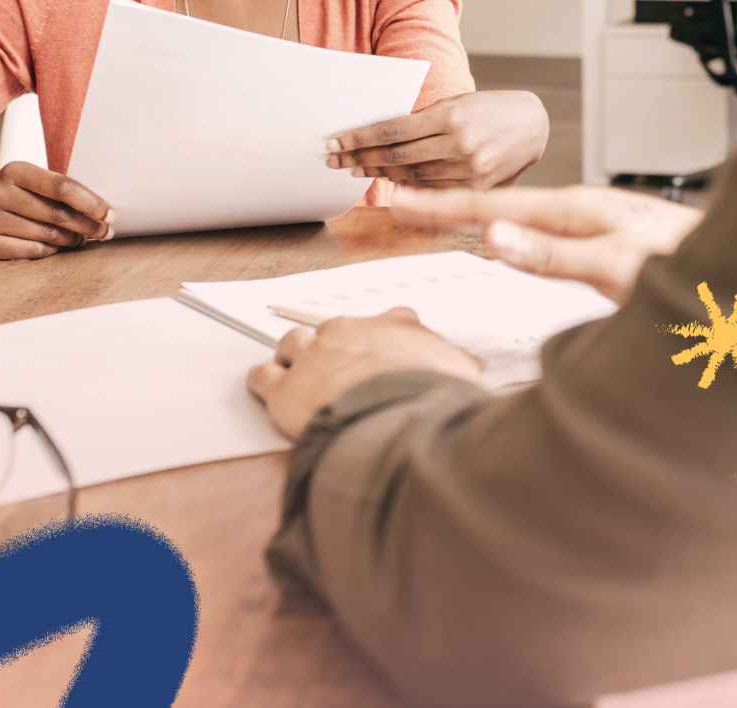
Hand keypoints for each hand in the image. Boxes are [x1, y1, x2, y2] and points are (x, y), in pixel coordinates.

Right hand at [0, 161, 114, 259]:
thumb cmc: (18, 195)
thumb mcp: (33, 182)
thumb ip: (61, 190)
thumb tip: (103, 212)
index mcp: (14, 171)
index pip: (61, 187)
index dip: (90, 203)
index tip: (109, 214)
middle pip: (57, 214)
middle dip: (88, 225)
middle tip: (105, 232)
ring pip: (48, 235)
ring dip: (72, 239)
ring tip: (81, 238)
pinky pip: (33, 251)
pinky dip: (52, 250)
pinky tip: (58, 246)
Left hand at [247, 307, 481, 438]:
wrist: (396, 416)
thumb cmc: (429, 394)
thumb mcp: (461, 374)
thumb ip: (461, 366)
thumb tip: (474, 369)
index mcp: (394, 325)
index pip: (390, 320)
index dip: (384, 337)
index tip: (383, 348)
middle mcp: (349, 331)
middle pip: (333, 329)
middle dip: (333, 346)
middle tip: (338, 367)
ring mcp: (314, 355)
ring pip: (292, 343)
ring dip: (293, 357)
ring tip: (297, 372)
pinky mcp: (285, 387)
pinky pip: (263, 375)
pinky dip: (263, 380)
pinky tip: (266, 388)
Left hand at [325, 90, 548, 188]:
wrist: (534, 126)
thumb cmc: (490, 110)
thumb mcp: (457, 103)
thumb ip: (423, 120)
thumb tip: (381, 136)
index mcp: (450, 116)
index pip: (392, 129)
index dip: (360, 138)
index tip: (336, 142)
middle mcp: (458, 144)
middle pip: (396, 156)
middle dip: (360, 157)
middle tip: (334, 159)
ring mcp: (468, 169)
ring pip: (411, 176)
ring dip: (379, 172)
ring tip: (355, 168)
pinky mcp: (477, 187)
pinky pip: (432, 190)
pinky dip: (407, 187)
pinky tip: (389, 181)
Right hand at [390, 185, 703, 301]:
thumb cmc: (688, 271)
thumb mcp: (613, 268)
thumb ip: (552, 255)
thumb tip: (494, 237)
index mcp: (577, 211)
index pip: (493, 206)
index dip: (443, 207)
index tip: (401, 202)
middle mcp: (584, 210)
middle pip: (501, 204)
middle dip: (450, 204)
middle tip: (404, 204)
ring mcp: (596, 224)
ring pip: (524, 216)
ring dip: (479, 215)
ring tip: (442, 215)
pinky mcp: (608, 241)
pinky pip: (544, 231)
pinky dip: (514, 231)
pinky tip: (514, 237)